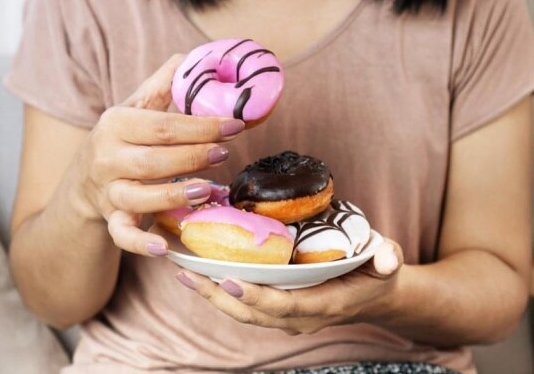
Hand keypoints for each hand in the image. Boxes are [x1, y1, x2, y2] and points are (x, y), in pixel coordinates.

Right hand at [68, 54, 245, 256]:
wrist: (83, 179)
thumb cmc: (121, 139)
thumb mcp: (135, 108)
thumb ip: (162, 85)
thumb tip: (193, 56)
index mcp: (115, 123)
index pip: (163, 126)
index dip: (201, 126)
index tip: (235, 125)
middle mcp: (107, 157)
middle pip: (155, 159)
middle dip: (194, 157)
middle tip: (225, 153)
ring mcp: (108, 190)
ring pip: (141, 195)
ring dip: (175, 195)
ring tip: (208, 190)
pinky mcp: (111, 218)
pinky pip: (122, 234)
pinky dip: (139, 243)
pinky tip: (162, 249)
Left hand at [175, 239, 402, 333]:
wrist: (374, 293)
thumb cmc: (376, 272)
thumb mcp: (387, 261)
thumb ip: (388, 257)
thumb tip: (389, 258)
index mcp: (325, 304)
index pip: (286, 307)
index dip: (257, 298)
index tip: (230, 282)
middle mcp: (301, 316)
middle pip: (253, 313)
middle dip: (219, 296)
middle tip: (189, 274)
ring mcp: (288, 314)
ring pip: (244, 312)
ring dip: (212, 294)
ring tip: (184, 272)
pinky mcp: (279, 307)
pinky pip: (246, 303)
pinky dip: (221, 291)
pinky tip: (199, 272)